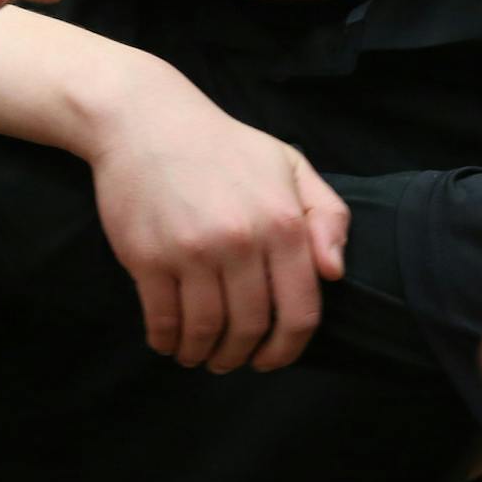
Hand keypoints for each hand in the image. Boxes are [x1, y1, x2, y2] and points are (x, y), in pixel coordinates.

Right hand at [87, 94, 347, 371]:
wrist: (147, 121)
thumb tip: (335, 273)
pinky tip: (170, 342)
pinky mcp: (147, 257)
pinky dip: (168, 341)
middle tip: (231, 360)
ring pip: (206, 330)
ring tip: (200, 355)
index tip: (273, 359)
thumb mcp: (289, 164)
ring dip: (203, 354)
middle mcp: (241, 241)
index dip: (289, 348)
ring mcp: (191, 251)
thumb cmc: (223, 146)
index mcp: (283, 223)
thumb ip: (326, 214)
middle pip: (251, 327)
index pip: (300, 311)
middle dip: (242, 356)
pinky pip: (163, 319)